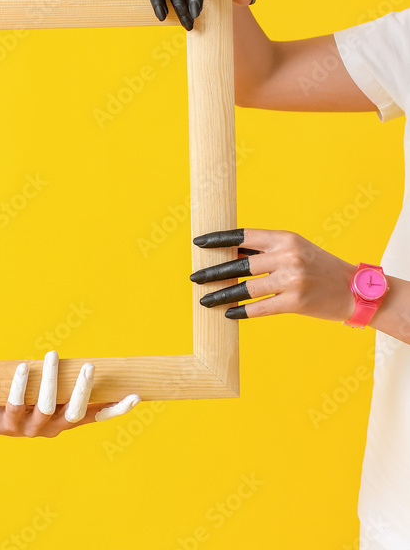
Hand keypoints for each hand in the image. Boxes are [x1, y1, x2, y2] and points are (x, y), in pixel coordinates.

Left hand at [0, 351, 141, 437]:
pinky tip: (24, 367)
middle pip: (73, 413)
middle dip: (82, 390)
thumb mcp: (47, 391)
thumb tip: (87, 359)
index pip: (96, 417)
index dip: (115, 410)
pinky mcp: (6, 423)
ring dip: (50, 380)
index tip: (134, 396)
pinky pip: (15, 405)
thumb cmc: (22, 396)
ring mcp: (29, 429)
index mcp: (65, 421)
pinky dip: (20, 385)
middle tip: (89, 366)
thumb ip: (65, 382)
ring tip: (53, 355)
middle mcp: (52, 428)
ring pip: (45, 407)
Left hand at [190, 227, 356, 321]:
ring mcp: (291, 280)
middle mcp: (287, 257)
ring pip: (245, 289)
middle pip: (239, 264)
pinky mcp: (295, 303)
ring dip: (221, 295)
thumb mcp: (296, 249)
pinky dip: (240, 311)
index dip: (218, 240)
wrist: (354, 290)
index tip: (199, 244)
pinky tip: (228, 313)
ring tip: (205, 299)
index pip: (243, 236)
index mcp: (285, 238)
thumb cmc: (319, 267)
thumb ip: (266, 251)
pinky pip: (259, 308)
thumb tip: (230, 254)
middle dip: (213, 272)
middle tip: (195, 277)